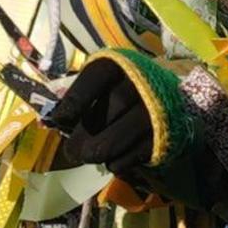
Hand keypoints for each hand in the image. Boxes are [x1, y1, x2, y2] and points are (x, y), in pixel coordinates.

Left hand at [36, 54, 161, 172]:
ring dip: (96, 151)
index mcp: (120, 66)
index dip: (75, 100)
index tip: (61, 119)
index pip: (94, 79)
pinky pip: (131, 156)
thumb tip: (55, 120)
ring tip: (87, 156)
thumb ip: (81, 95)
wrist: (171, 100)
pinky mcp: (162, 138)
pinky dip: (117, 162)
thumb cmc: (126, 89)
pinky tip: (112, 159)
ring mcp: (154, 113)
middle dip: (83, 135)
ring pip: (116, 138)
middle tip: (71, 150)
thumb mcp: (105, 82)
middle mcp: (141, 85)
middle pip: (105, 112)